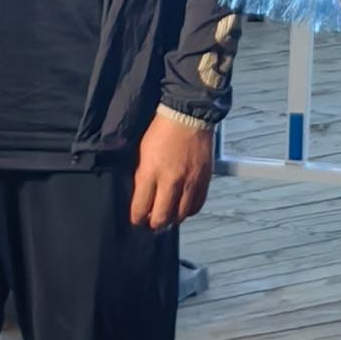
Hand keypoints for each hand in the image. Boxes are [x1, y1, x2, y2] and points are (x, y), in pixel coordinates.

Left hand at [131, 111, 213, 229]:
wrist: (188, 116)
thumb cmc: (162, 130)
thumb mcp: (142, 153)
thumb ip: (142, 176)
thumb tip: (142, 195)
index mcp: (150, 172)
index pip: (141, 207)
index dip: (137, 218)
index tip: (136, 219)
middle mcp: (170, 181)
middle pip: (162, 217)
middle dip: (154, 223)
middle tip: (152, 222)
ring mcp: (189, 182)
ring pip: (181, 215)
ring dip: (173, 218)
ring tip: (169, 216)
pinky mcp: (204, 180)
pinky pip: (197, 205)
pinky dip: (189, 210)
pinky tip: (184, 207)